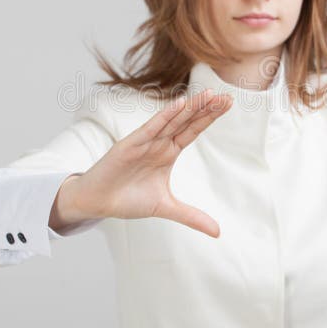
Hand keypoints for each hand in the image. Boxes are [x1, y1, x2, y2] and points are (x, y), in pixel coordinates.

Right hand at [61, 89, 232, 237]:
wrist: (98, 202)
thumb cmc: (128, 199)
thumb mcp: (166, 207)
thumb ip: (191, 216)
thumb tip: (218, 232)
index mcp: (168, 152)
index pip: (193, 130)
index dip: (209, 117)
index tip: (228, 104)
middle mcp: (159, 143)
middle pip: (187, 121)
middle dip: (206, 109)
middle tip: (227, 97)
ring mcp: (145, 141)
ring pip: (172, 121)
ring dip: (190, 108)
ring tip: (208, 95)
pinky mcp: (130, 144)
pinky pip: (151, 128)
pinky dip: (165, 116)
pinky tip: (180, 104)